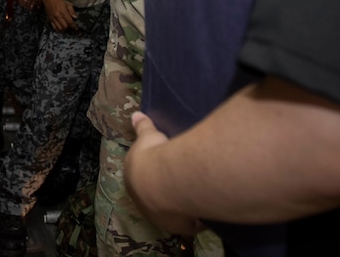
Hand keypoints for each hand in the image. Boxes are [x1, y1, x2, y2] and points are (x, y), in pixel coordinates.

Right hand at [40, 0, 76, 31]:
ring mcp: (53, 18)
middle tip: (71, 26)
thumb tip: (75, 18)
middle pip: (65, 26)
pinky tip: (61, 28)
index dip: (74, 26)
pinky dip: (58, 29)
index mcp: (63, 12)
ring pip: (59, 28)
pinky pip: (54, 27)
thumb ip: (71, 10)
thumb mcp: (67, 2)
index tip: (76, 28)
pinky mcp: (49, 19)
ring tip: (66, 27)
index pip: (69, 22)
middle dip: (69, 28)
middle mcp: (58, 16)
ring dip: (64, 29)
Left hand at [125, 112, 202, 235]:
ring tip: (195, 198)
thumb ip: (143, 127)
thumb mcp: (148, 137)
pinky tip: (206, 212)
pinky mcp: (181, 226)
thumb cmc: (153, 156)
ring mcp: (162, 218)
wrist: (166, 181)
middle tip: (180, 185)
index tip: (161, 173)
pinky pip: (191, 224)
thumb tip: (135, 114)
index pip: (140, 182)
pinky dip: (197, 220)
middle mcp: (144, 204)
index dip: (150, 178)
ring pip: (173, 214)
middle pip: (156, 200)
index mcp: (133, 183)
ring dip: (181, 208)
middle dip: (165, 194)